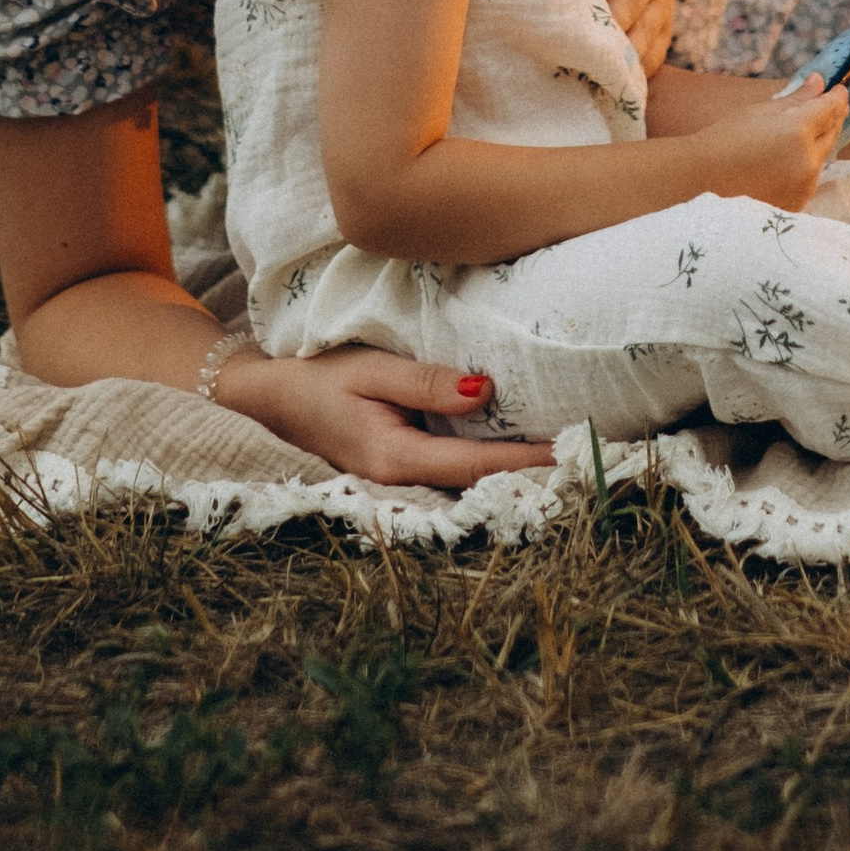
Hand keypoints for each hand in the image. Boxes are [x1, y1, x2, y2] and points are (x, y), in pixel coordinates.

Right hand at [219, 345, 553, 488]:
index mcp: (396, 458)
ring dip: (509, 466)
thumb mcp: (370, 370)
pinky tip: (510, 444)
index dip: (523, 459)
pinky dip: (482, 459)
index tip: (568, 449)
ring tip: (562, 449)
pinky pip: (448, 468)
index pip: (475, 464)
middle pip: (476, 480)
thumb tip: (487, 393)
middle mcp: (402, 480)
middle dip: (527, 470)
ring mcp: (399, 479)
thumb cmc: (317, 378)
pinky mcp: (398, 466)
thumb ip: (426, 383)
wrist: (267, 399)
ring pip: (465, 478)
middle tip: (582, 453)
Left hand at [571, 0, 684, 76]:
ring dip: (614, 57)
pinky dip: (629, 77)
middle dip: (602, 24)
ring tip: (579, 76)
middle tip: (567, 43)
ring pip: (641, 38)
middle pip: (628, 3)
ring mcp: (658, 7)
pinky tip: (600, 92)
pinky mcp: (663, 33)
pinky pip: (651, 60)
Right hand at [689, 79, 847, 209]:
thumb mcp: (762, 110)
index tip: (838, 89)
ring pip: (824, 156)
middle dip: (832, 118)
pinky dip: (808, 164)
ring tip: (808, 131)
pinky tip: (794, 157)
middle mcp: (808, 159)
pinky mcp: (798, 201)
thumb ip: (797, 98)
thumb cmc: (729, 136)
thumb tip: (819, 82)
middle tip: (828, 105)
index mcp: (798, 130)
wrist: (707, 176)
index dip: (837, 97)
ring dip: (821, 142)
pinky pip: (812, 176)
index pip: (831, 109)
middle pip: (833, 132)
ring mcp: (805, 184)